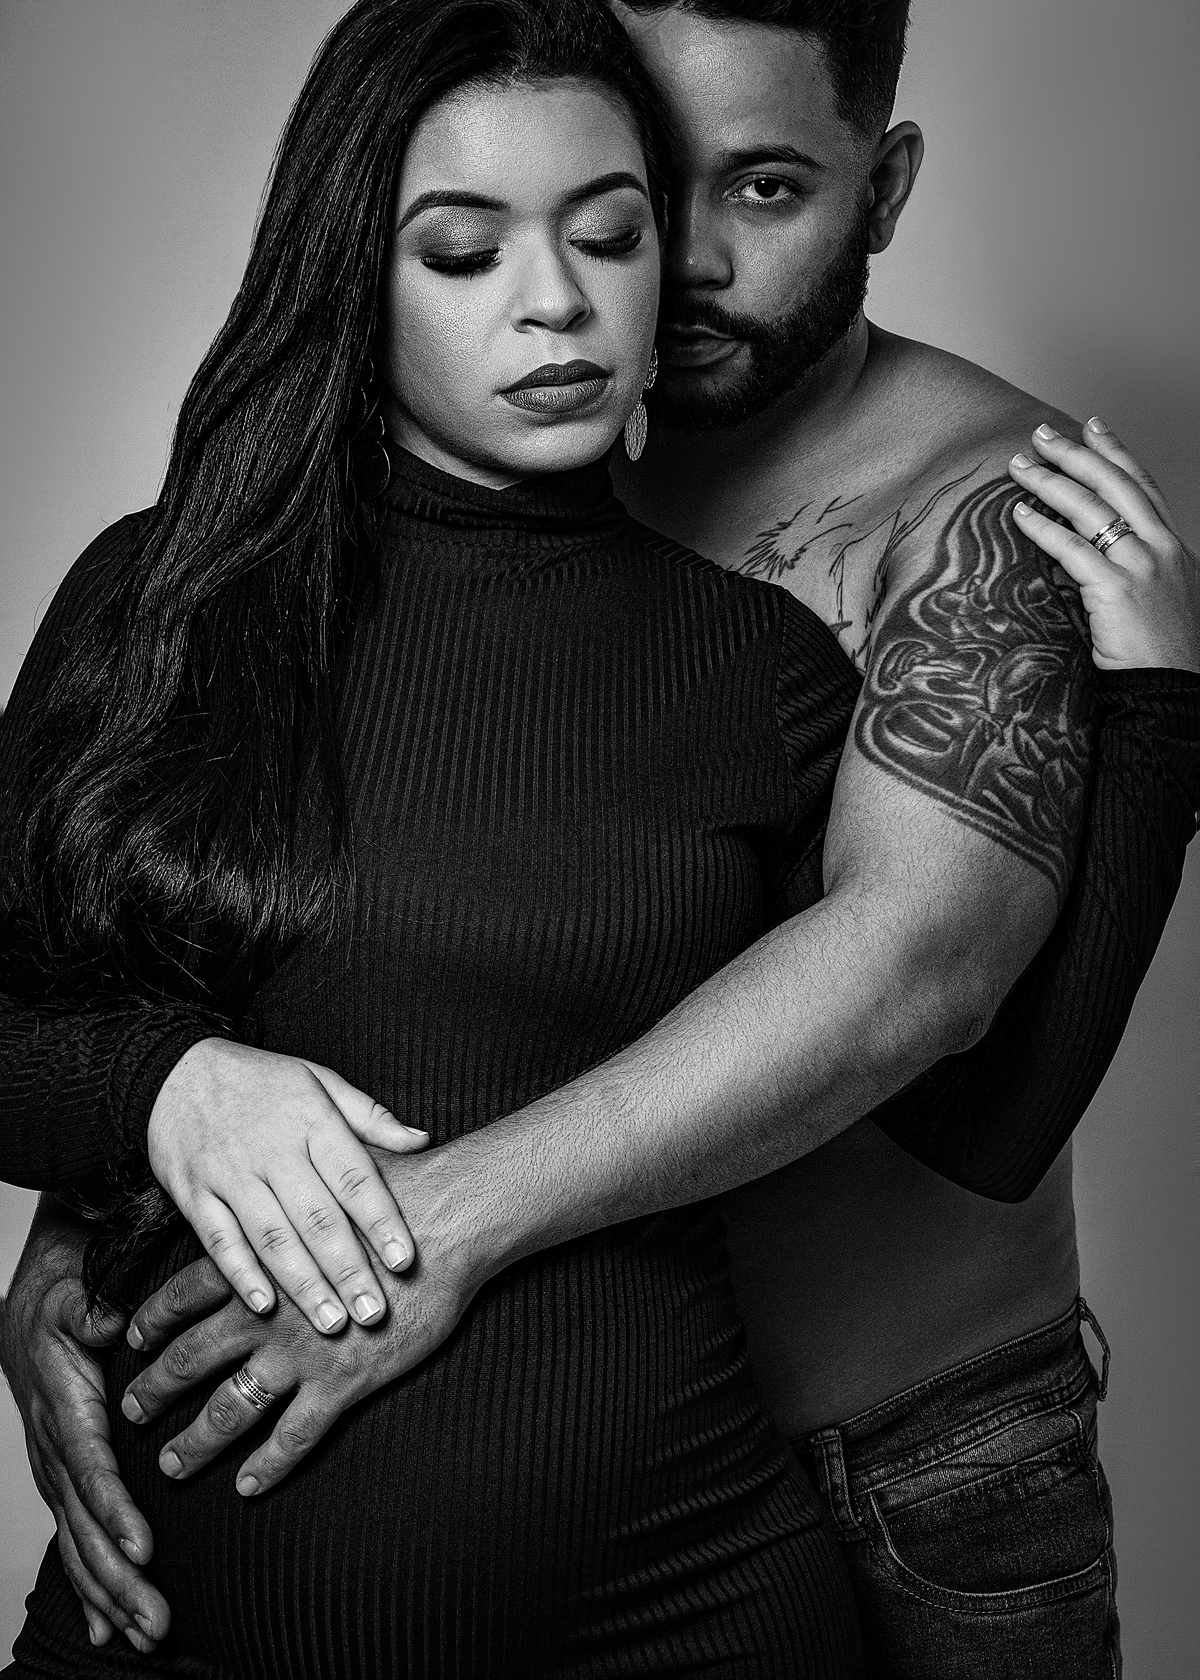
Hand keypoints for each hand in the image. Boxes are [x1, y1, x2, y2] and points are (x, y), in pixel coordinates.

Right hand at [0, 1212, 168, 1654]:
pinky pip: (73, 1540)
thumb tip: (110, 1316)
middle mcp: (55, 1450)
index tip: (143, 1548)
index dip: (114, 1511)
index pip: (91, 1469)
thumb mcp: (75, 1295)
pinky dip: (89, 1587)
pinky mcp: (62, 1482)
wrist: (27, 1314)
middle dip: (119, 1578)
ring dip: (111, 1594)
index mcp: (65, 1409)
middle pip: (86, 1525)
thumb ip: (92, 1309)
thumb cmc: (63, 1301)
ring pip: (79, 1544)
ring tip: (147, 1634)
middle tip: (157, 1619)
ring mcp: (55, 1472)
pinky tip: (110, 1629)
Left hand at [122, 1145, 481, 1495]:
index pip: (182, 1295)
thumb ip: (293, 1194)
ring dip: (196, 1440)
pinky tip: (249, 1485)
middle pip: (191, 1358)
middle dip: (156, 1388)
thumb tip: (276, 1181)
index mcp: (259, 1261)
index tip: (132, 1340)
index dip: (152, 1321)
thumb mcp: (321, 1182)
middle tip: (132, 1409)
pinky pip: (293, 1436)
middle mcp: (266, 1312)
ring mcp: (301, 1353)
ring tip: (173, 1462)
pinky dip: (268, 1465)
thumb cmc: (396, 1191)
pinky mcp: (342, 1383)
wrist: (448, 1220)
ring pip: (230, 1408)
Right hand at [148, 1039, 429, 1332]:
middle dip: (348, 1270)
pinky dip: (241, 1275)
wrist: (174, 1070)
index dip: (382, 1222)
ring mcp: (230, 1173)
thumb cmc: (261, 1080)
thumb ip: (370, 1117)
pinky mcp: (193, 1193)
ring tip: (332, 1324)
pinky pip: (219, 1240)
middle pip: (317, 1217)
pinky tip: (265, 1307)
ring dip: (303, 1285)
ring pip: (272, 1237)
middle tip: (374, 1313)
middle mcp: (272, 1149)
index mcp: (312, 1120)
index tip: (406, 1262)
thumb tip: (422, 1142)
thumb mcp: (320, 1080)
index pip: (354, 1178)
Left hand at [1009, 418, 1199, 671]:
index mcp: (1172, 546)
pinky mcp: (1116, 590)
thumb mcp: (1161, 596)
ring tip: (1019, 467)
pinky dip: (1042, 528)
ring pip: (1090, 509)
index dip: (1116, 452)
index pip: (1142, 485)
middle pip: (1114, 484)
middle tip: (1041, 436)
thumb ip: (1136, 568)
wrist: (1172, 688)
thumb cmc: (1161, 652)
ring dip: (1049, 483)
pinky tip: (1019, 515)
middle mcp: (1160, 548)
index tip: (1093, 425)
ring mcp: (1140, 567)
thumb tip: (1096, 553)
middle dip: (1075, 454)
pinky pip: (1071, 550)